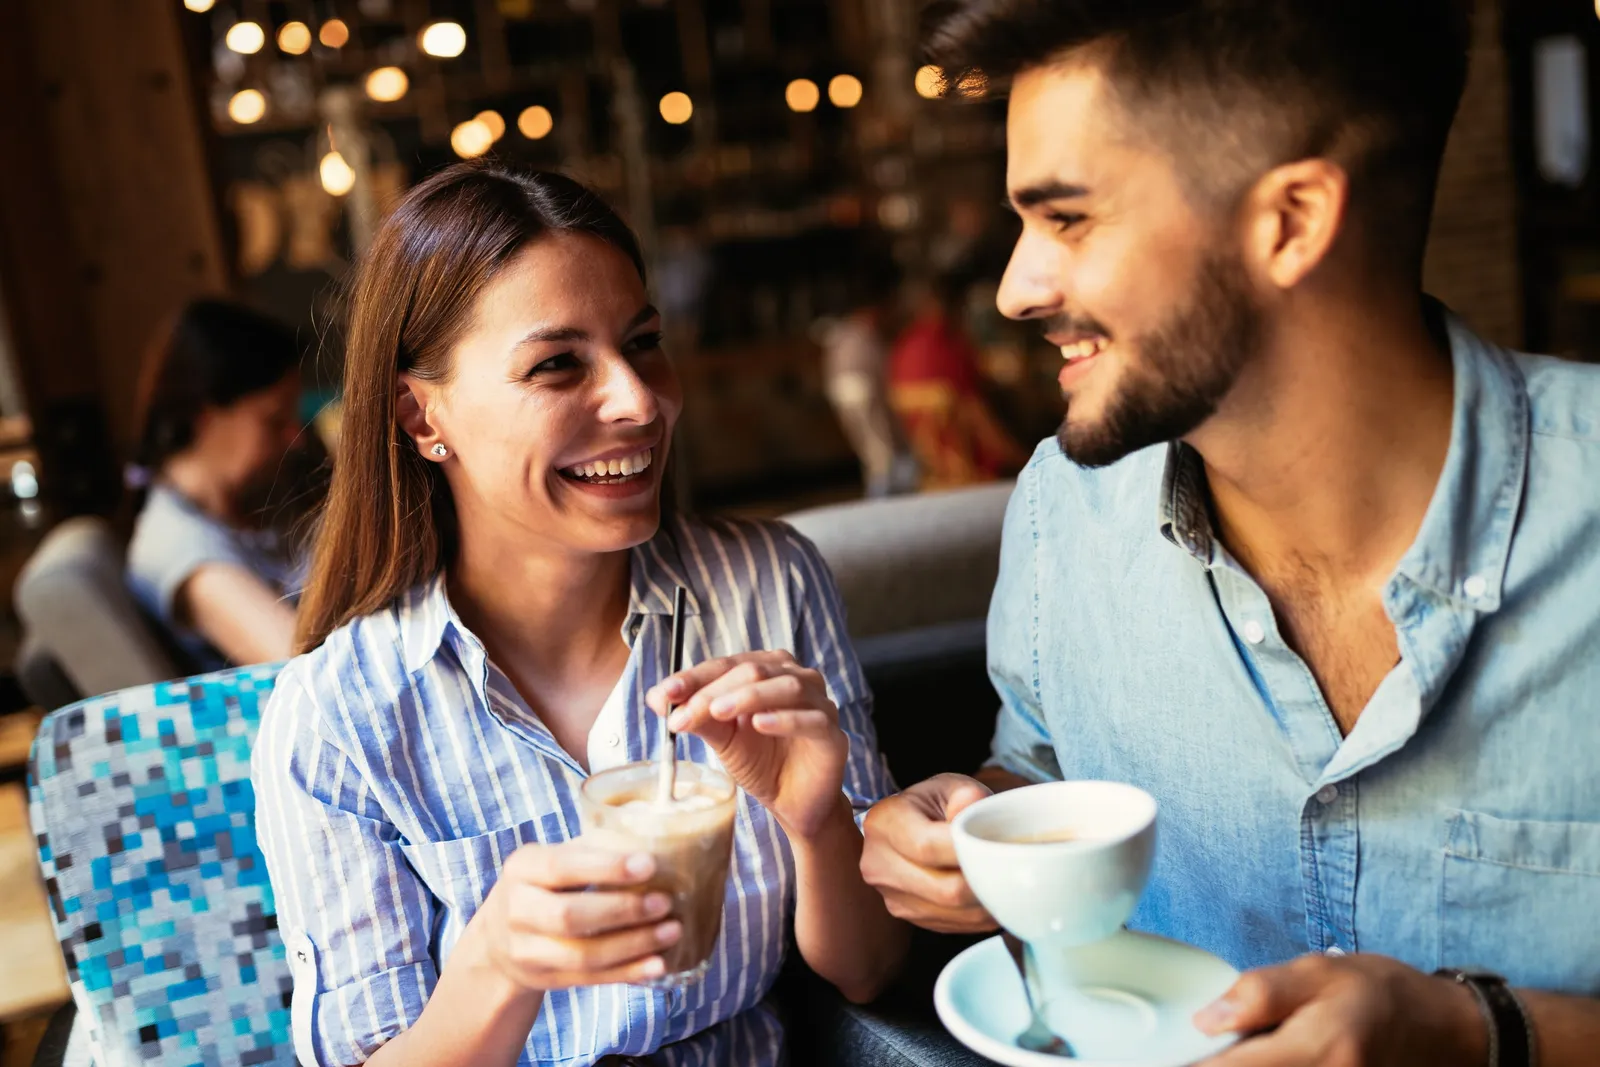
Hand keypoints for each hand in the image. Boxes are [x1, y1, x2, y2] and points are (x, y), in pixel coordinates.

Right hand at [476, 839, 681, 990]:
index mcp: (522, 868)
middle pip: (569, 916)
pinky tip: (658, 964)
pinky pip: (590, 979)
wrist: (499, 937)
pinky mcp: (545, 979)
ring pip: (582, 954)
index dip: (606, 867)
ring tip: (672, 931)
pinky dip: (627, 972)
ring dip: (633, 945)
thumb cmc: (543, 885)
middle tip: (665, 902)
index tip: (649, 864)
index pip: (562, 867)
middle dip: (622, 910)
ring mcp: (527, 951)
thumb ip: (592, 851)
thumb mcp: (552, 860)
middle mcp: (517, 910)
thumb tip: (657, 842)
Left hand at [647, 650, 846, 839]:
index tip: (663, 694)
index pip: (727, 664)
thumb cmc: (761, 762)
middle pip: (753, 670)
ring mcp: (820, 703)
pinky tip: (759, 724)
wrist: (793, 803)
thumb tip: (658, 699)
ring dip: (747, 696)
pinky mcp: (833, 734)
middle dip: (713, 691)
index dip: (694, 677)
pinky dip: (784, 718)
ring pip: (786, 686)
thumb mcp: (722, 737)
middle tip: (682, 713)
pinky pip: (812, 719)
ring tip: (717, 712)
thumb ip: (697, 715)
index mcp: (767, 670)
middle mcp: (796, 677)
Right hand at [859, 774, 996, 933]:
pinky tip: (989, 893)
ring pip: (953, 912)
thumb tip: (972, 811)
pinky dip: (979, 913)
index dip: (967, 852)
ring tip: (1004, 881)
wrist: (907, 824)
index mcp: (885, 822)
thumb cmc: (933, 803)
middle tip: (1012, 869)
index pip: (927, 847)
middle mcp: (879, 863)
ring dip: (985, 902)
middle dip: (984, 881)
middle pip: (944, 889)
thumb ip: (966, 795)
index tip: (997, 848)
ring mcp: (891, 894)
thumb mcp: (950, 786)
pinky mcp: (907, 915)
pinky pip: (953, 923)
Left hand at [1194, 953, 1488, 1065]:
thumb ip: (1260, 994)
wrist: (1443, 1032)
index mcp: (1320, 1051)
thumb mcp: (1318, 973)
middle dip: (1213, 1064)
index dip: (1191, 1065)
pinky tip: (1257, 1056)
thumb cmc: (1380, 994)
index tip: (1159, 1057)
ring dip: (1241, 1066)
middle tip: (1198, 1049)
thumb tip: (1206, 1019)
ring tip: (1228, 1051)